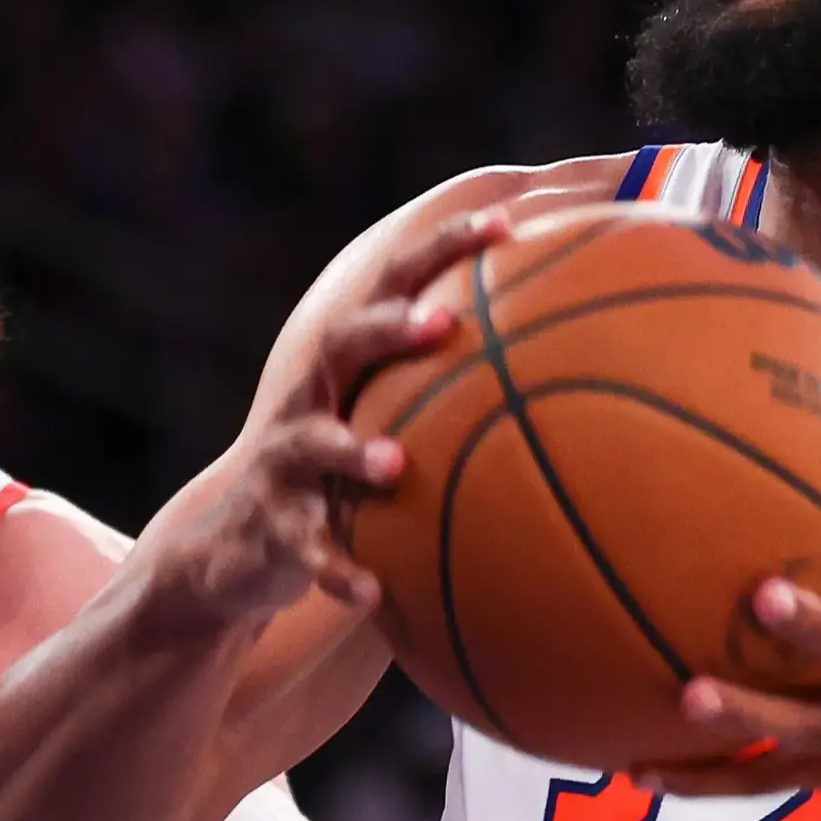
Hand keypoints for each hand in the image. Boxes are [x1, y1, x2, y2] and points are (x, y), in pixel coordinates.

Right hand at [135, 204, 511, 629]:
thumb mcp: (390, 426)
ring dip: (351, 450)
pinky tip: (373, 595)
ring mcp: (285, 461)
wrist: (237, 550)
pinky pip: (306, 547)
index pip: (397, 284)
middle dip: (390, 327)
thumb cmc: (345, 477)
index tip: (504, 226)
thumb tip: (583, 372)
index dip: (445, 247)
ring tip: (393, 463)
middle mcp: (312, 397)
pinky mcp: (271, 525)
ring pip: (312, 443)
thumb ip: (462, 396)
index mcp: (353, 364)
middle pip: (344, 342)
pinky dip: (337, 568)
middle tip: (443, 323)